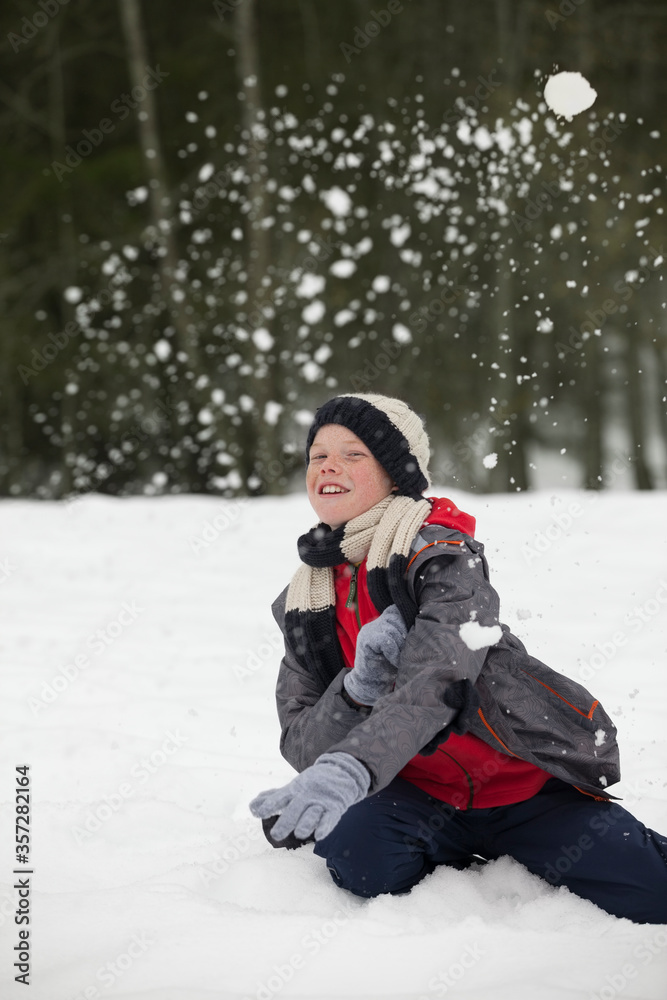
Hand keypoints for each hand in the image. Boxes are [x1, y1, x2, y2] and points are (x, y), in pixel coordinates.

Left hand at [249, 752, 369, 841]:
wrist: (340, 772)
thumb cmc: (310, 785)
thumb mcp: (292, 789)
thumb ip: (272, 798)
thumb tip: (252, 807)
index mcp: (294, 790)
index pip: (280, 797)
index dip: (269, 804)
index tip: (258, 812)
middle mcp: (307, 795)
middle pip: (295, 808)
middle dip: (286, 821)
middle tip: (276, 834)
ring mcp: (321, 801)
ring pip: (313, 813)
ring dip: (306, 823)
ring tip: (299, 833)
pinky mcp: (335, 808)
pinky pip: (330, 818)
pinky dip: (325, 826)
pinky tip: (319, 836)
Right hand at [343, 604, 407, 705]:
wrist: (370, 684)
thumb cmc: (388, 667)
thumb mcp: (399, 648)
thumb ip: (404, 635)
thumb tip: (421, 625)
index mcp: (381, 623)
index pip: (395, 611)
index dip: (405, 620)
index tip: (412, 634)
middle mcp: (373, 624)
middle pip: (394, 618)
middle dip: (404, 634)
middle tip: (407, 651)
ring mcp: (368, 632)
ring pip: (390, 629)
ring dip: (400, 645)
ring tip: (401, 658)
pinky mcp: (365, 641)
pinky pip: (385, 640)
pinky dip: (393, 651)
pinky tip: (395, 661)